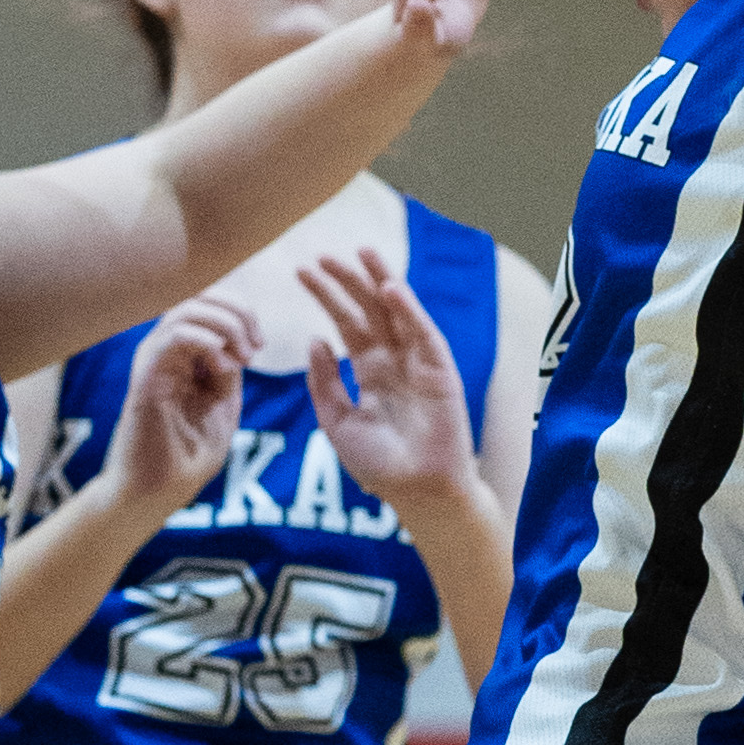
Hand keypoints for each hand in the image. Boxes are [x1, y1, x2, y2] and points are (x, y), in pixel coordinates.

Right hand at [99, 294, 255, 519]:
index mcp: (184, 353)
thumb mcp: (223, 403)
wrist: (161, 490)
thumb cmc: (189, 452)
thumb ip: (230, 368)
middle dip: (236, 311)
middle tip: (256, 344)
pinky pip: (171, 338)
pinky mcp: (145, 378)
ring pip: (184, 310)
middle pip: (196, 297)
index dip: (240, 311)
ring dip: (224, 325)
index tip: (260, 343)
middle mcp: (165, 350)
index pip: (208, 304)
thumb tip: (240, 341)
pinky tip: (224, 365)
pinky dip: (204, 340)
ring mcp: (153, 361)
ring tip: (243, 356)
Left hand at [301, 245, 476, 507]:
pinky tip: (390, 288)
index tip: (302, 272)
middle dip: (348, 282)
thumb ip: (325, 382)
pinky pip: (424, 333)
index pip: (347, 325)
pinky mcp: (441, 371)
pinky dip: (409, 309)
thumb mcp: (338, 422)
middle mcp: (396, 362)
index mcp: (371, 373)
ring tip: (362, 252)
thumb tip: (315, 340)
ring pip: (399, 313)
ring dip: (382, 281)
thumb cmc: (380, 467)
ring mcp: (419, 364)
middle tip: (322, 256)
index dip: (327, 297)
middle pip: (370, 310)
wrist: (416, 492)